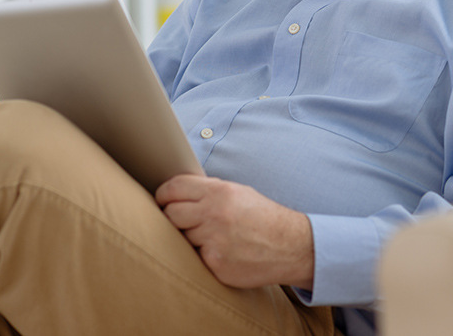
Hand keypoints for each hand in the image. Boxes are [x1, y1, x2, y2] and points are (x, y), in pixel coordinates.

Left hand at [155, 174, 314, 289]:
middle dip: (172, 218)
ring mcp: (214, 241)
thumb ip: (208, 191)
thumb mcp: (238, 192)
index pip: (173, 188)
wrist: (290, 245)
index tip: (162, 201)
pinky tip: (220, 252)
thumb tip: (176, 191)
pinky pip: (194, 258)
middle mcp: (214, 214)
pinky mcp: (215, 264)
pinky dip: (202, 256)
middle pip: (170, 214)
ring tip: (210, 238)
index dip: (163, 195)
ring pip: (181, 238)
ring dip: (189, 239)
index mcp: (219, 192)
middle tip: (182, 222)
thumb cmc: (262, 217)